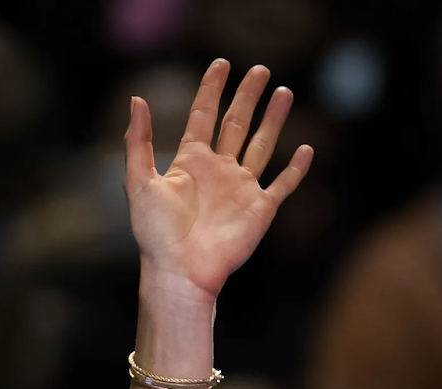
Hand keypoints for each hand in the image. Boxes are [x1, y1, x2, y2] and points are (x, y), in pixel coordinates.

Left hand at [126, 60, 313, 299]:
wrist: (180, 271)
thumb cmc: (156, 233)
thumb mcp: (139, 182)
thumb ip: (138, 141)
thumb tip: (136, 98)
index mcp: (190, 162)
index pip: (203, 115)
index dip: (211, 89)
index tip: (221, 64)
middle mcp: (218, 171)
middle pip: (236, 124)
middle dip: (248, 96)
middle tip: (261, 70)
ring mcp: (240, 189)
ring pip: (262, 145)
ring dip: (273, 120)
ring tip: (284, 92)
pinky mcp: (260, 209)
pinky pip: (283, 184)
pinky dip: (296, 168)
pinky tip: (306, 148)